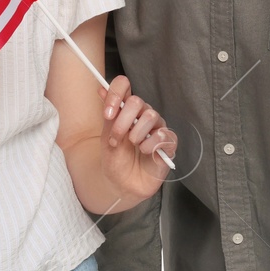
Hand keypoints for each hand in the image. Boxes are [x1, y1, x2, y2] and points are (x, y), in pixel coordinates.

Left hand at [99, 75, 175, 203]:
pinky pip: (163, 134)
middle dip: (122, 121)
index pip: (124, 85)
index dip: (115, 93)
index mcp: (127, 110)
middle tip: (116, 138)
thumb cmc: (116, 160)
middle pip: (136, 101)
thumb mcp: (107, 137)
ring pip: (151, 115)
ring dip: (136, 134)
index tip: (107, 113)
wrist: (123, 185)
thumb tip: (100, 89)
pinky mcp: (169, 142)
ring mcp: (157, 127)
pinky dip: (150, 144)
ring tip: (133, 146)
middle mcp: (143, 114)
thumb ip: (108, 114)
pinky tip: (145, 152)